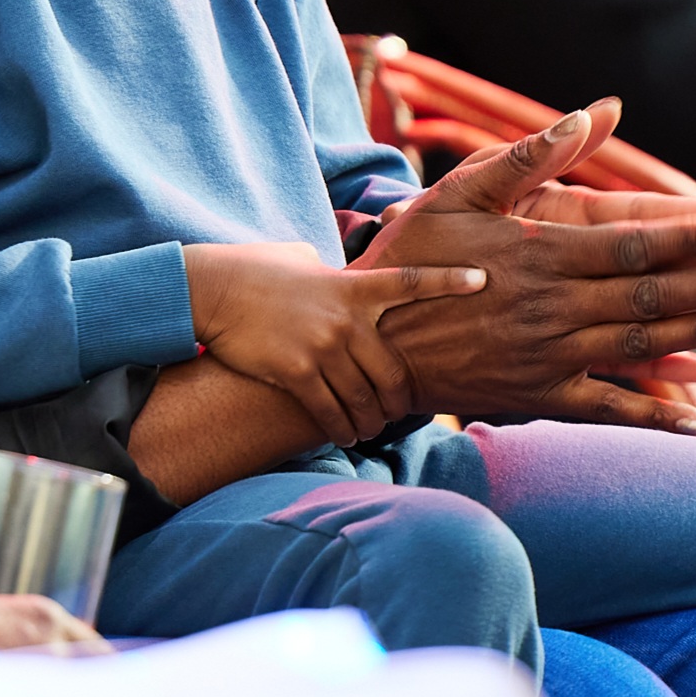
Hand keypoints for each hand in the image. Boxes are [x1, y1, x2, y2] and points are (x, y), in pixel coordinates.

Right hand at [183, 242, 484, 447]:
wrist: (212, 290)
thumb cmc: (255, 271)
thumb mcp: (303, 260)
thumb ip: (336, 274)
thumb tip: (350, 275)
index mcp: (351, 286)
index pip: (409, 281)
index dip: (448, 281)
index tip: (483, 281)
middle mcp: (345, 318)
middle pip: (393, 372)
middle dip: (399, 400)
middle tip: (397, 411)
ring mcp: (322, 346)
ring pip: (364, 400)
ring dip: (370, 422)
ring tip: (368, 429)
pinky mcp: (297, 372)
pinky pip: (331, 413)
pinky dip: (342, 430)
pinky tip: (344, 436)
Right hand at [358, 108, 695, 432]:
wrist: (367, 341)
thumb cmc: (409, 256)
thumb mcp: (456, 193)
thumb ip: (526, 157)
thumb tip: (588, 115)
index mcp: (539, 254)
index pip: (633, 243)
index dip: (691, 238)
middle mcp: (552, 307)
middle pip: (651, 295)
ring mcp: (548, 356)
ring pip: (641, 345)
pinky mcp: (538, 395)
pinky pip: (608, 408)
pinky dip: (654, 414)